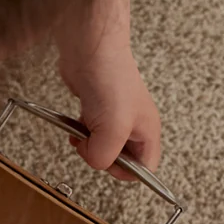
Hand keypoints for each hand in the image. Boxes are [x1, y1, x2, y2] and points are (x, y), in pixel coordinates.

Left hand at [56, 0, 160, 181]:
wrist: (91, 51)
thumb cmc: (110, 80)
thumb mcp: (113, 127)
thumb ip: (106, 154)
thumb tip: (95, 160)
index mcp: (147, 131)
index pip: (146, 168)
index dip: (125, 172)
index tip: (108, 161)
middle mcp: (134, 126)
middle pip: (121, 160)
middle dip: (102, 157)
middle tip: (92, 143)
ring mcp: (115, 119)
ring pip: (103, 148)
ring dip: (89, 147)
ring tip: (84, 133)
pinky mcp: (97, 112)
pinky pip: (90, 135)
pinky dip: (81, 136)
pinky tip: (76, 127)